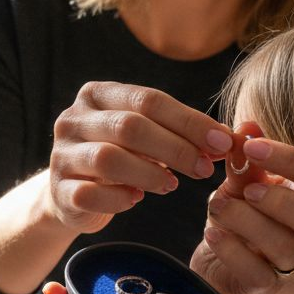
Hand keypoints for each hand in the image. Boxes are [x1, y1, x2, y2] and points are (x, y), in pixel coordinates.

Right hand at [42, 82, 233, 233]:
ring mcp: (62, 154)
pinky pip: (91, 194)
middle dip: (175, 148)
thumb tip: (234, 140)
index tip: (223, 142)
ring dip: (149, 173)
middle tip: (205, 169)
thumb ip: (184, 135)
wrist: (73, 193)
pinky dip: (120, 198)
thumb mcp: (148, 137)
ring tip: (172, 185)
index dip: (189, 121)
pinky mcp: (59, 191)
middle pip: (129, 126)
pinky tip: (136, 199)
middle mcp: (73, 119)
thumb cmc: (122, 157)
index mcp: (97, 95)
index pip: (149, 100)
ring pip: (108, 159)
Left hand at [191, 126, 293, 293]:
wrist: (216, 255)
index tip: (252, 146)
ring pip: (286, 248)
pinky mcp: (264, 288)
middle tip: (247, 189)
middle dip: (285, 204)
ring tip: (216, 204)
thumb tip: (248, 126)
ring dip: (248, 221)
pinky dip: (232, 250)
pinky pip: (257, 275)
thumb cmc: (241, 211)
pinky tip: (212, 233)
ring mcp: (292, 267)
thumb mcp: (242, 181)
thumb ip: (245, 158)